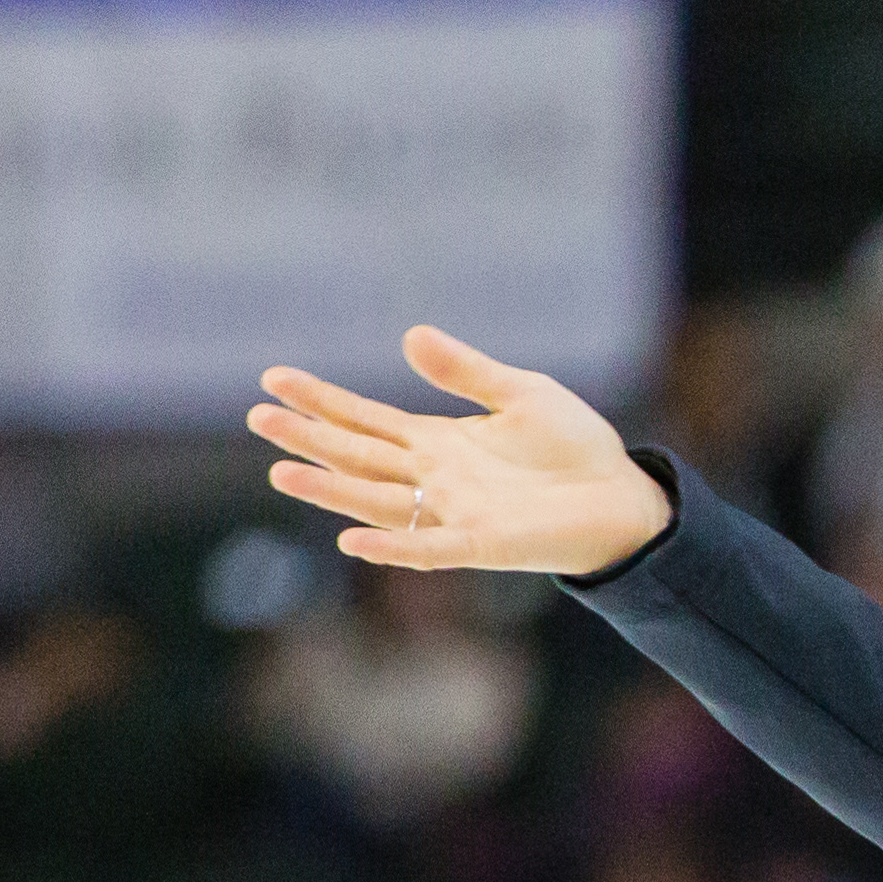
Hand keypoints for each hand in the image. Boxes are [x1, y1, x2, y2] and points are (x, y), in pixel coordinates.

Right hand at [249, 328, 669, 577]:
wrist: (623, 496)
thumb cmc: (575, 447)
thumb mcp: (522, 394)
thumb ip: (467, 372)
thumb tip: (409, 335)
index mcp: (439, 441)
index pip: (365, 419)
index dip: (321, 400)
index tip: (273, 379)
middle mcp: (435, 478)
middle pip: (358, 457)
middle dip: (309, 438)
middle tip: (259, 418)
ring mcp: (454, 512)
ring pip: (379, 501)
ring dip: (333, 490)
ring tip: (283, 473)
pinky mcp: (484, 543)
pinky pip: (430, 546)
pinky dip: (394, 546)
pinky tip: (354, 539)